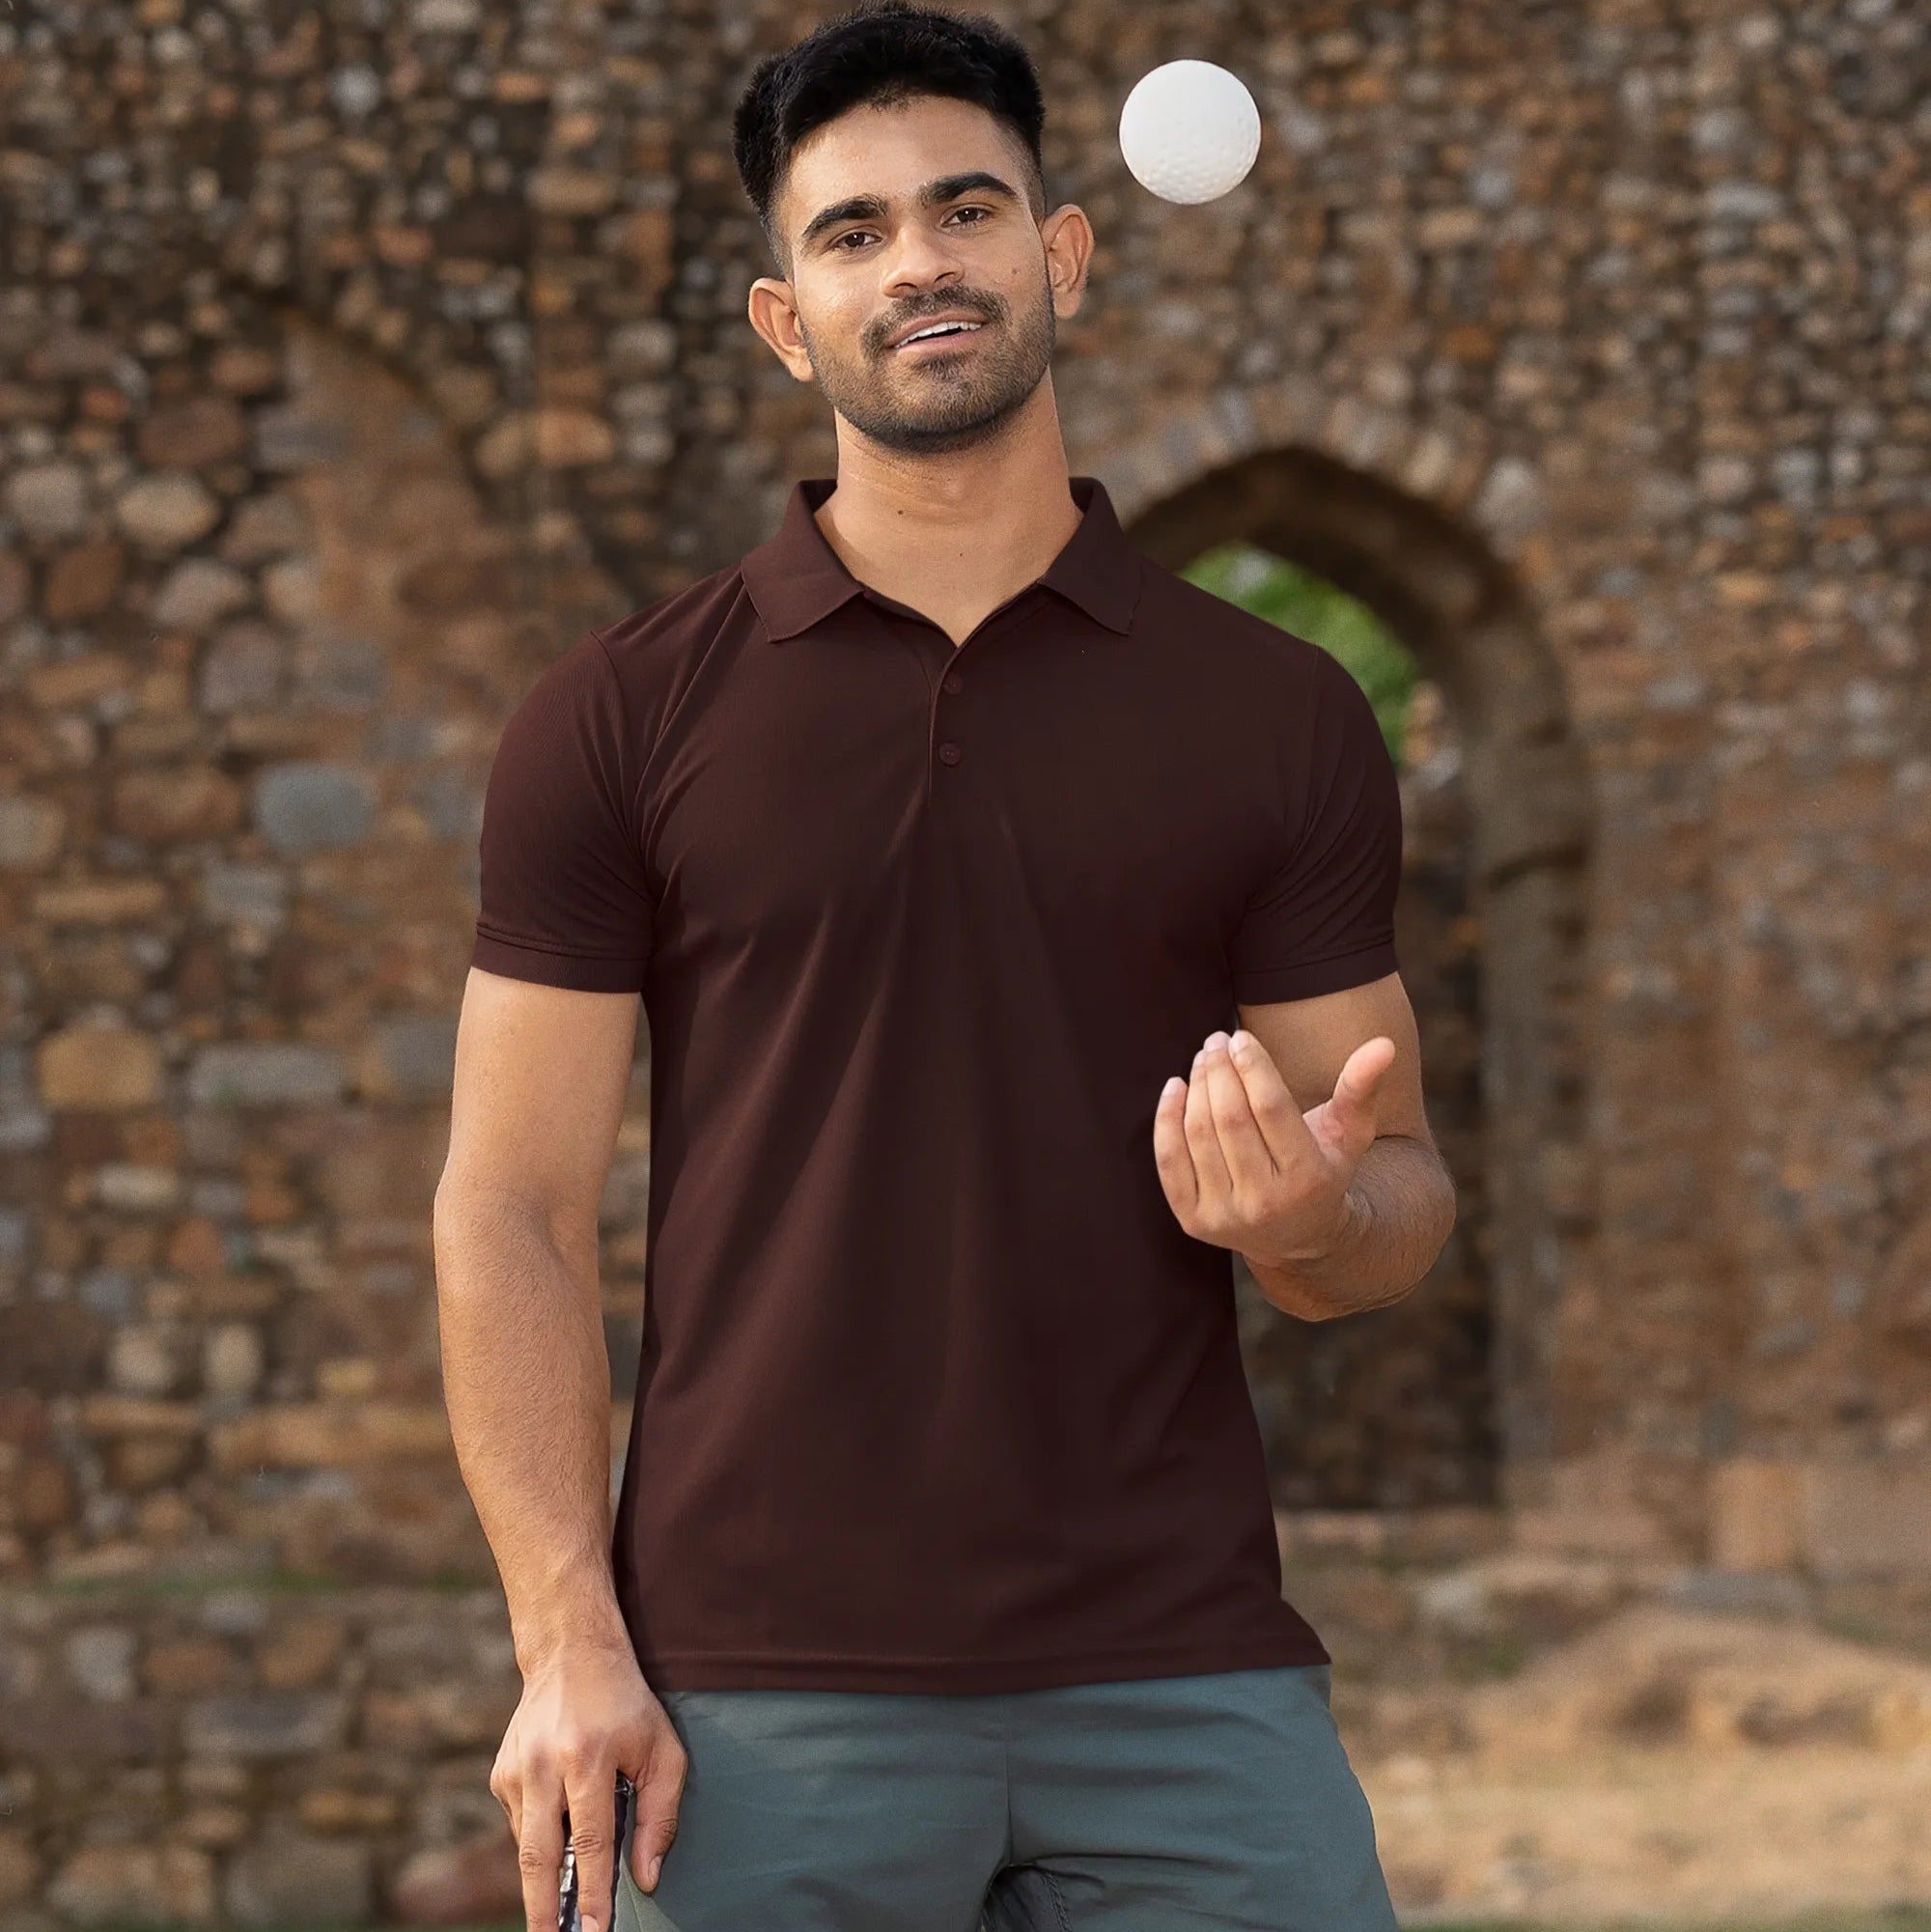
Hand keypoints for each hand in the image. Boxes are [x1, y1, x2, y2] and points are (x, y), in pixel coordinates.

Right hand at [490, 1637, 687, 1931]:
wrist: (571, 1653)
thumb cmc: (626, 1705)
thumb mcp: (662, 1749)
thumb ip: (658, 1815)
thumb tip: (646, 1878)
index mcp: (588, 1757)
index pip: (590, 1842)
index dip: (592, 1894)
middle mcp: (544, 1765)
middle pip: (539, 1858)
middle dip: (544, 1911)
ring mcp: (515, 1771)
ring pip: (528, 1846)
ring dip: (546, 1879)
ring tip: (563, 1907)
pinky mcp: (500, 1775)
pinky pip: (522, 1827)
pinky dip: (542, 1841)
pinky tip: (561, 1829)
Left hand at [1152, 1026, 1393, 1268]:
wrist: (1298, 1236)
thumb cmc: (1325, 1169)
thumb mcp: (1349, 1132)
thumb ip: (1361, 1088)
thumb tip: (1383, 1044)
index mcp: (1307, 1178)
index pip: (1271, 1109)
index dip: (1252, 1067)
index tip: (1241, 1037)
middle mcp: (1265, 1202)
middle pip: (1230, 1120)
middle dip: (1220, 1071)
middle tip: (1216, 1040)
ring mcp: (1225, 1216)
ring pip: (1200, 1136)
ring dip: (1197, 1087)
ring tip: (1204, 1058)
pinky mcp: (1193, 1221)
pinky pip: (1170, 1162)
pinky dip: (1167, 1120)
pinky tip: (1176, 1087)